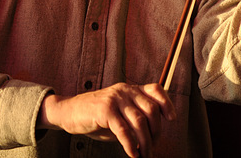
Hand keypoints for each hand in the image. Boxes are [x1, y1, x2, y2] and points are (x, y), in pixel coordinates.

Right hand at [38, 82, 175, 157]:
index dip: (166, 103)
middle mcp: (125, 90)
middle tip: (152, 148)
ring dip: (144, 142)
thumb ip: (134, 119)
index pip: (155, 89)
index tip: (171, 118)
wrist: (69, 112)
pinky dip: (130, 144)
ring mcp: (115, 99)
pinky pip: (123, 129)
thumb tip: (152, 137)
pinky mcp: (104, 110)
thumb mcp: (119, 113)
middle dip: (155, 132)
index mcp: (130, 89)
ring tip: (144, 155)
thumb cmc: (96, 116)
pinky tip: (132, 153)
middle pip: (151, 109)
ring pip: (139, 121)